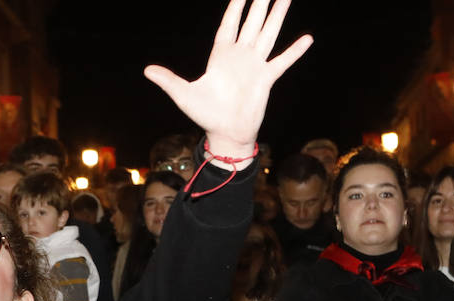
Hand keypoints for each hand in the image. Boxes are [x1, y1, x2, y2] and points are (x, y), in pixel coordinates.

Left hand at [144, 0, 311, 162]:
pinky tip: (306, 38)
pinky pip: (282, 61)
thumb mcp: (183, 95)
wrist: (225, 134)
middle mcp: (240, 56)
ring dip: (277, 16)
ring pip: (268, 33)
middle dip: (259, 3)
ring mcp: (255, 65)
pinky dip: (294, 51)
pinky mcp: (266, 79)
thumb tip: (147, 71)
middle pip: (252, 22)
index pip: (229, 24)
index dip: (235, 7)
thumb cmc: (205, 115)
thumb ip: (168, 80)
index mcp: (220, 56)